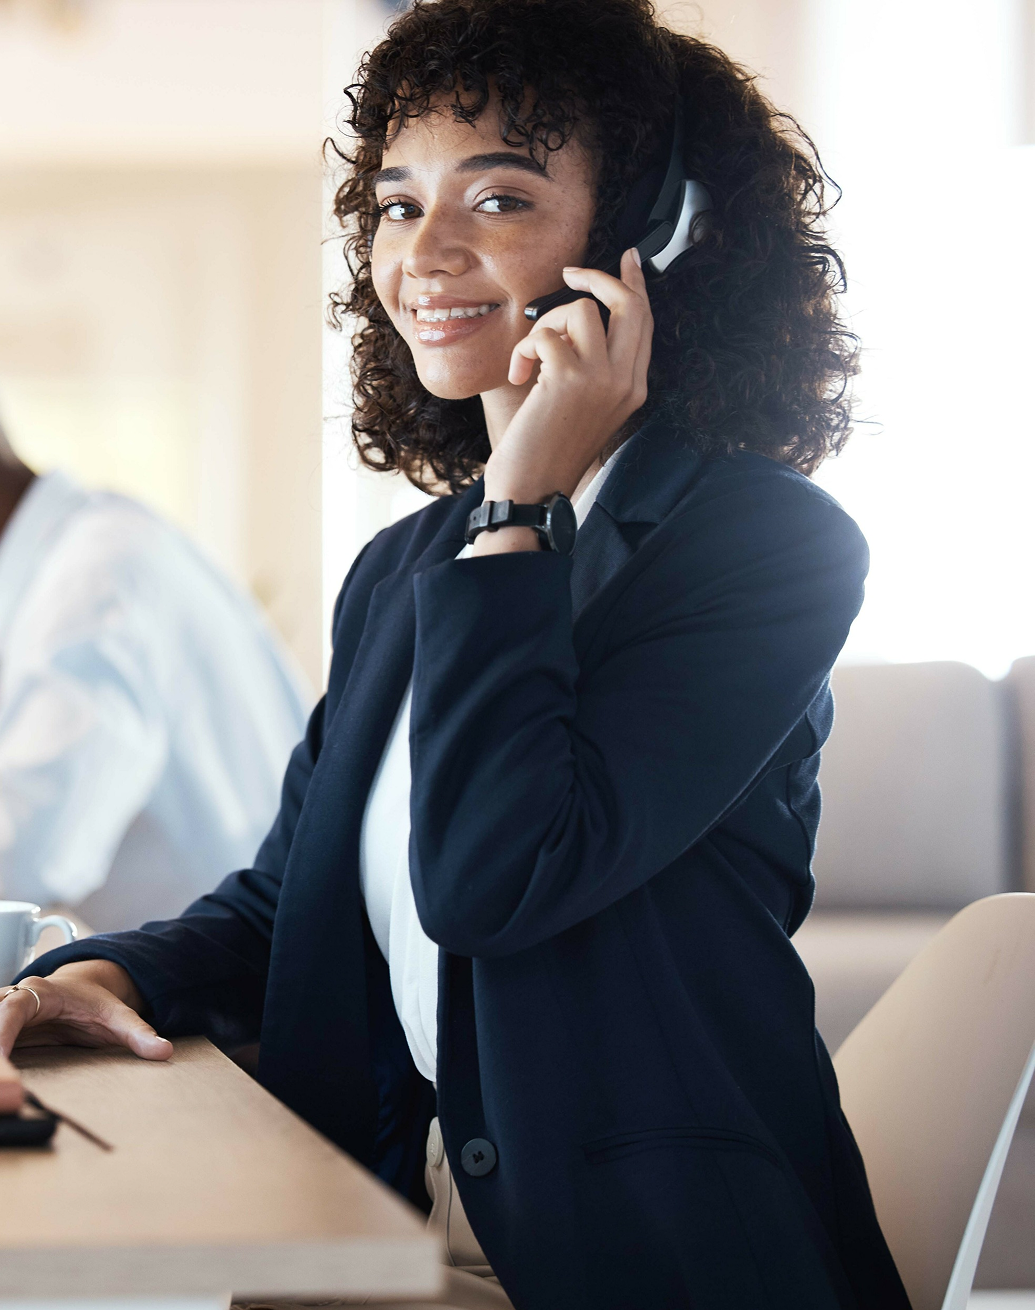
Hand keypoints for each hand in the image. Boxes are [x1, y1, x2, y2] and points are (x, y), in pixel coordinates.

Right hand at [0, 962, 171, 1112]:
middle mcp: (11, 1003)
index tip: (0, 1060)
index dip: (0, 1035)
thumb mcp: (118, 1015)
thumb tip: (165, 1051)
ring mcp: (0, 1022)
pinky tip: (4, 1096)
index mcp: (38, 993)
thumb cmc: (95, 1002)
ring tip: (4, 1100)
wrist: (82, 989)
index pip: (12, 1010)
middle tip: (8, 1097)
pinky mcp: (0, 1039)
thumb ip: (139, 1033)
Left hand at [480, 248, 652, 527]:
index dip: (636, 286)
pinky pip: (546, 333)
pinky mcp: (569, 379)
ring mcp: (601, 380)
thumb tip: (579, 319)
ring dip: (545, 326)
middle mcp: (625, 381)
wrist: (531, 490)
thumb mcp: (582, 406)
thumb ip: (593, 367)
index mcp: (633, 388)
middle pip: (629, 304)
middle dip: (598, 278)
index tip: (629, 259)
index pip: (644, 322)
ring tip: (530, 360)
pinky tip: (518, 376)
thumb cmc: (547, 452)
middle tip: (569, 273)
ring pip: (582, 311)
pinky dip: (523, 349)